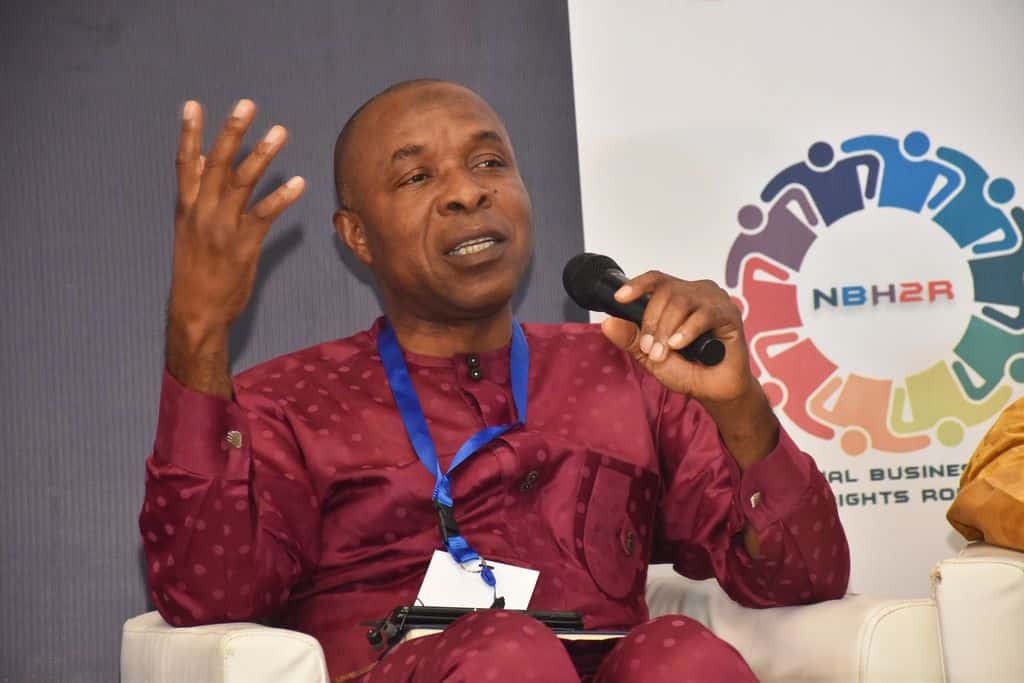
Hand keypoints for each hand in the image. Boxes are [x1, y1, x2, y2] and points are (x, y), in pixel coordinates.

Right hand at [169, 99, 304, 341]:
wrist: (196, 311)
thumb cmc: (196, 270)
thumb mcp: (188, 230)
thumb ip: (195, 194)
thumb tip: (200, 159)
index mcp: (186, 208)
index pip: (185, 164)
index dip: (189, 134)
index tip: (193, 105)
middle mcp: (202, 213)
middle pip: (216, 164)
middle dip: (232, 132)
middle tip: (247, 104)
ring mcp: (222, 228)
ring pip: (243, 183)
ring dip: (262, 154)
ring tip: (280, 131)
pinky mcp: (243, 245)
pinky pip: (265, 215)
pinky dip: (282, 197)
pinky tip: (298, 182)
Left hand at [600, 271, 778, 468]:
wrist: (714, 391)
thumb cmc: (687, 370)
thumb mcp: (650, 355)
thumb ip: (631, 339)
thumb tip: (608, 323)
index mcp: (678, 296)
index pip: (656, 280)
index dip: (637, 284)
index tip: (620, 298)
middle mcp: (696, 292)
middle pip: (666, 291)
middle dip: (652, 322)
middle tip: (649, 348)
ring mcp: (715, 301)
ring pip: (681, 301)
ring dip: (666, 328)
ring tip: (664, 351)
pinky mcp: (730, 314)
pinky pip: (704, 314)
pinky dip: (687, 330)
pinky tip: (678, 344)